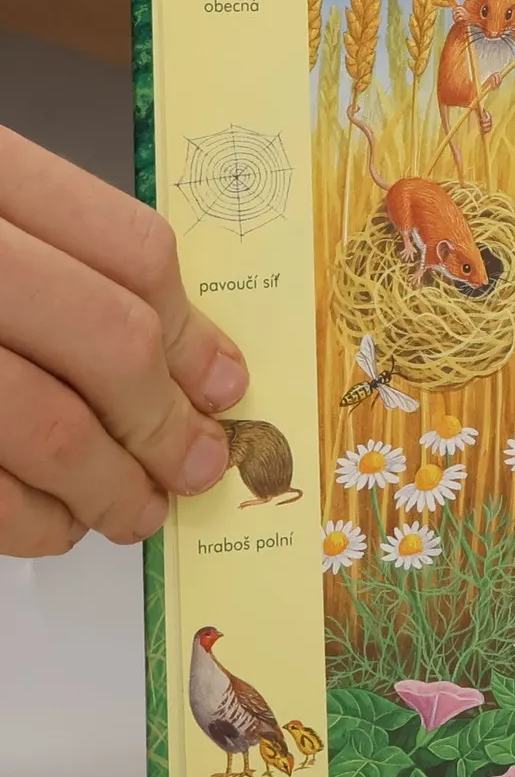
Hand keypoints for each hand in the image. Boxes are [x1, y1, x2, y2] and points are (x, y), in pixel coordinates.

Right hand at [0, 127, 248, 554]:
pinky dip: (28, 522)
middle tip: (194, 466)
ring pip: (45, 425)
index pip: (131, 251)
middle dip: (164, 422)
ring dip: (108, 487)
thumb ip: (67, 264)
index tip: (224, 385)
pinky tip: (51, 526)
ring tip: (132, 510)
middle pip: (107, 341)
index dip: (195, 331)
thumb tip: (198, 367)